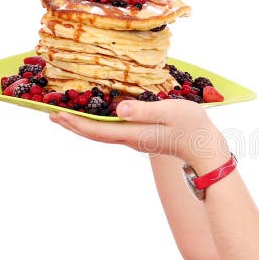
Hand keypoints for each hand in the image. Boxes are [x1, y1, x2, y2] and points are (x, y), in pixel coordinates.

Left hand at [49, 99, 227, 165]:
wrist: (207, 150)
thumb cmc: (192, 128)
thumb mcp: (170, 112)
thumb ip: (144, 110)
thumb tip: (118, 109)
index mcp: (134, 133)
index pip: (97, 130)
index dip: (74, 123)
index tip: (55, 114)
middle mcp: (131, 139)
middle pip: (95, 134)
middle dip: (73, 124)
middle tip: (51, 113)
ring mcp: (137, 140)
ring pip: (103, 133)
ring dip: (83, 124)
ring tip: (68, 114)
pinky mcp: (144, 137)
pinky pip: (114, 131)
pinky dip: (99, 123)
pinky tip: (98, 115)